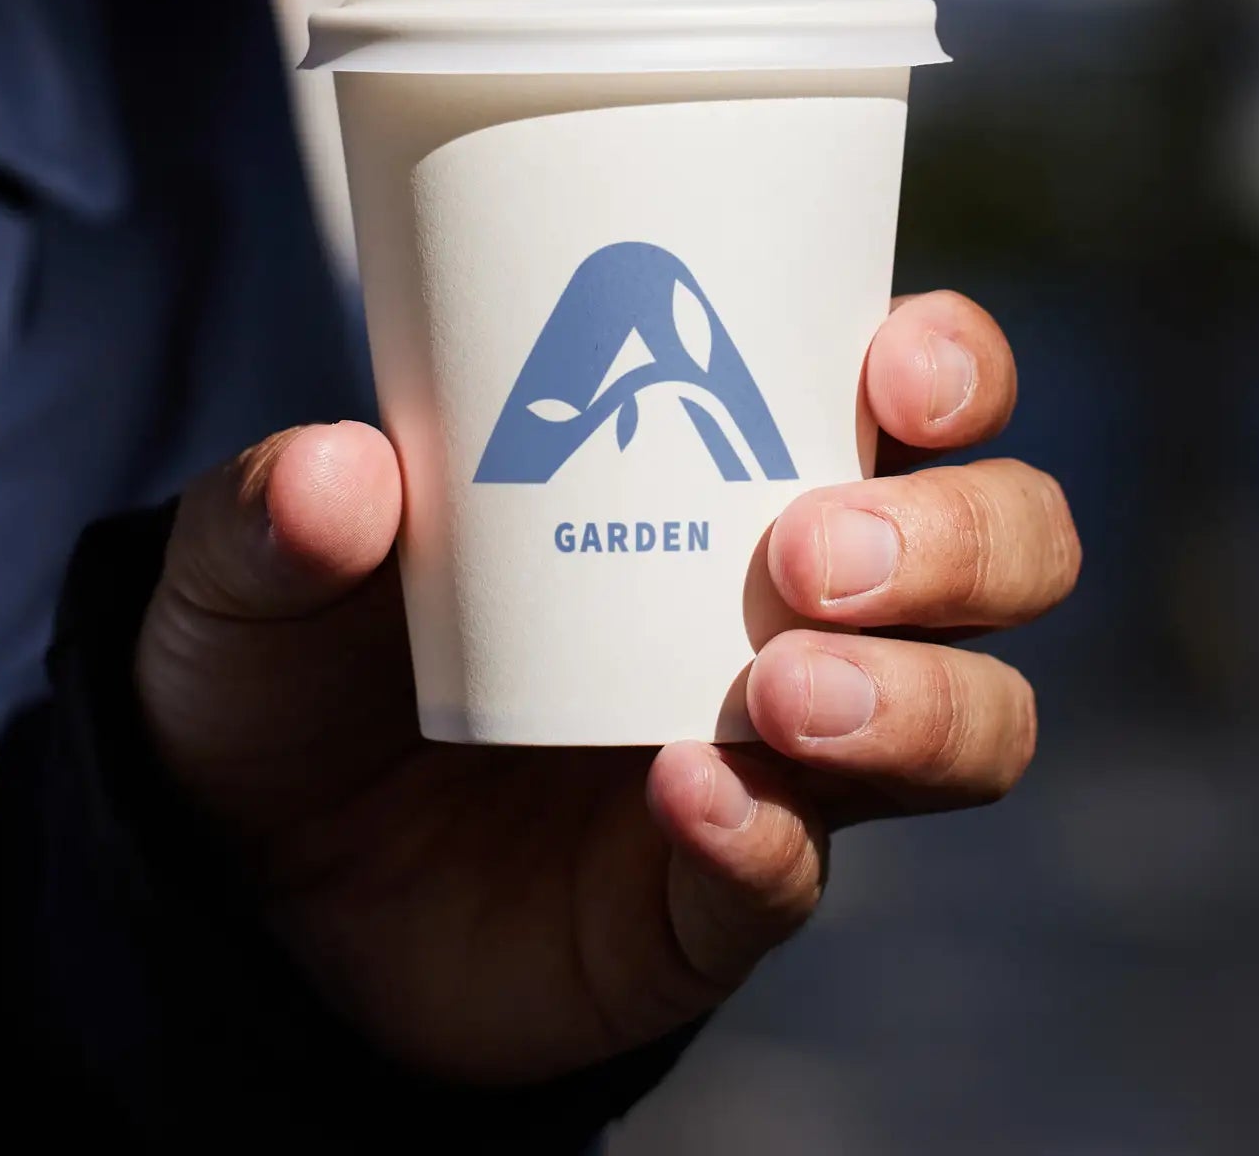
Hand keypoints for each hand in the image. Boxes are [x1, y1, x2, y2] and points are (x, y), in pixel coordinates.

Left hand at [135, 291, 1078, 1084]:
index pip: (920, 391)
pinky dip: (766, 834)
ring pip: (976, 720)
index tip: (892, 365)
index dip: (954, 365)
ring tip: (777, 686)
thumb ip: (273, 512)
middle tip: (812, 549)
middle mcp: (797, 599)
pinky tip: (687, 795)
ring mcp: (780, 754)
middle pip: (1004, 548)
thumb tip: (341, 473)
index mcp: (725, 460)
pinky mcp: (721, 893)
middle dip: (958, 538)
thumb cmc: (302, 655)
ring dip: (917, 697)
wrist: (258, 867)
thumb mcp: (254, 563)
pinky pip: (805, 873)